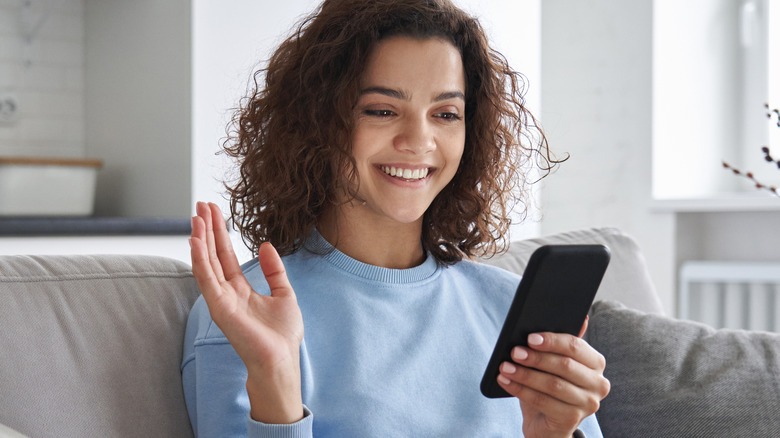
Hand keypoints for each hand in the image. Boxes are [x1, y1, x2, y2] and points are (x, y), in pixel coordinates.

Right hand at [190, 202, 304, 423]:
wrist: (282, 359)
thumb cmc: (283, 335)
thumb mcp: (284, 293)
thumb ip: (274, 270)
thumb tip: (266, 245)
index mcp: (241, 289)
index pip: (226, 255)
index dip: (220, 233)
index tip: (214, 211)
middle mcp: (227, 292)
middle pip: (214, 254)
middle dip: (207, 230)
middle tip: (200, 205)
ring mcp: (221, 300)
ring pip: (206, 263)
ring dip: (200, 239)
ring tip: (196, 216)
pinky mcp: (219, 308)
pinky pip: (206, 279)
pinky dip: (199, 259)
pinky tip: (195, 241)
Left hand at [497, 319, 609, 437]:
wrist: (547, 423)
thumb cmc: (550, 386)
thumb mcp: (555, 363)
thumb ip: (562, 343)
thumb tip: (580, 317)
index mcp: (596, 363)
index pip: (576, 347)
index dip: (552, 341)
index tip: (529, 337)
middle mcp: (598, 383)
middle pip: (564, 366)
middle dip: (536, 358)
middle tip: (514, 352)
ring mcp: (588, 404)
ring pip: (553, 384)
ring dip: (525, 374)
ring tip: (504, 367)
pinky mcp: (572, 419)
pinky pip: (543, 401)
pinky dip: (521, 390)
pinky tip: (506, 381)